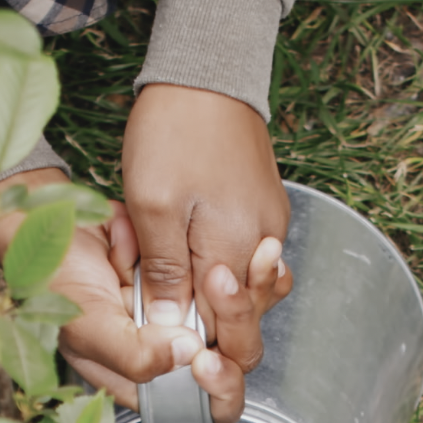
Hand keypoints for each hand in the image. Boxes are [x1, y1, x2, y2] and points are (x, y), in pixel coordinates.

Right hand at [0, 168, 246, 422]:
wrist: (52, 217)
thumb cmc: (56, 281)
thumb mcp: (86, 327)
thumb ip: (132, 354)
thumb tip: (187, 355)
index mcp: (149, 376)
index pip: (202, 405)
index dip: (218, 390)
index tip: (208, 360)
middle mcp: (176, 347)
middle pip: (235, 355)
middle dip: (238, 322)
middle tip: (221, 284)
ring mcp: (191, 308)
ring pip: (246, 314)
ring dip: (250, 289)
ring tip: (235, 264)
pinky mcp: (201, 270)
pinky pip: (245, 277)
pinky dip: (253, 267)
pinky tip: (254, 254)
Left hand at [119, 83, 293, 377]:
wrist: (208, 73)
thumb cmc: (174, 131)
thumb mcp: (153, 206)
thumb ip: (165, 273)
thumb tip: (172, 330)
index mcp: (239, 251)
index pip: (227, 330)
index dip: (198, 349)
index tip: (168, 347)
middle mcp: (265, 246)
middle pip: (248, 320)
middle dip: (212, 334)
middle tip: (172, 327)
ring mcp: (269, 228)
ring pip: (249, 294)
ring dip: (217, 304)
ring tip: (177, 293)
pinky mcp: (264, 212)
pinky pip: (250, 263)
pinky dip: (224, 273)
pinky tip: (195, 265)